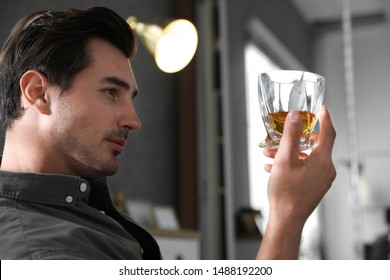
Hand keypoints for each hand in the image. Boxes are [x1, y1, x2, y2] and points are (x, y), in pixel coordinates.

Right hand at [257, 105, 335, 258]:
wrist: (286, 220)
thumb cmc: (286, 193)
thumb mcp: (285, 159)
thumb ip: (291, 135)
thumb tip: (295, 116)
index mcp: (322, 160)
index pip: (329, 132)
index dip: (325, 118)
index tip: (322, 108)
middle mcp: (326, 169)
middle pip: (315, 145)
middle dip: (296, 138)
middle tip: (286, 131)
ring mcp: (321, 179)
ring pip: (306, 158)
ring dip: (288, 153)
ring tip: (269, 153)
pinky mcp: (314, 187)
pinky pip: (304, 169)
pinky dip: (290, 164)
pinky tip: (272, 167)